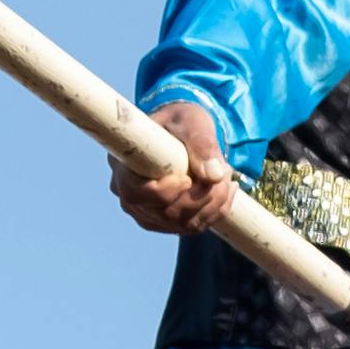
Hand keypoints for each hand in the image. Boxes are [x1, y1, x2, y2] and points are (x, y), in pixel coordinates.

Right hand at [112, 101, 241, 235]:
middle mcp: (129, 194)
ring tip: (226, 176)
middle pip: (164, 213)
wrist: (185, 132)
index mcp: (124, 165)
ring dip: (212, 203)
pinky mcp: (166, 222)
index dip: (164, 192)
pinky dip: (215, 211)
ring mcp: (146, 213)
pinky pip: (192, 227)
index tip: (188, 179)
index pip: (136, 194)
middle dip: (200, 196)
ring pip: (182, 223)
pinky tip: (226, 189)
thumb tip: (214, 175)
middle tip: (223, 171)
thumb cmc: (181, 122)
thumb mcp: (192, 122)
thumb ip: (202, 144)